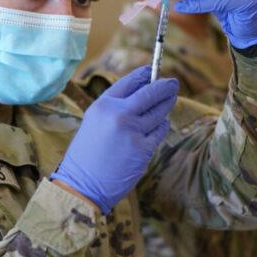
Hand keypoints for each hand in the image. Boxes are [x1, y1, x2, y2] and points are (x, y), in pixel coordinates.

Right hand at [50, 66, 178, 212]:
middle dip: (165, 86)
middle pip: (150, 93)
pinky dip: (162, 125)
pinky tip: (162, 123)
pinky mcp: (144, 148)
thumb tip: (141, 91)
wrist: (83, 185)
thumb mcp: (94, 121)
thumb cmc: (87, 154)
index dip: (143, 74)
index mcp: (104, 105)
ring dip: (166, 105)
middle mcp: (119, 114)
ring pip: (158, 112)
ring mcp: (133, 131)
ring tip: (171, 99)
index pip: (129, 82)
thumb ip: (115, 107)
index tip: (151, 71)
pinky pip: (159, 131)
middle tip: (174, 83)